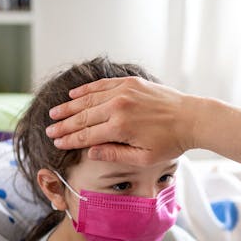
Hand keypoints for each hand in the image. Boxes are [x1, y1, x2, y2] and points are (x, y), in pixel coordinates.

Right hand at [46, 76, 197, 164]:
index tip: (56, 143)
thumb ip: (115, 155)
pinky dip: (86, 90)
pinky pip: (102, 85)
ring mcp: (124, 91)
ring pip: (89, 99)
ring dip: (69, 107)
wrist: (191, 118)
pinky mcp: (130, 83)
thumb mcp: (144, 158)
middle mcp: (119, 106)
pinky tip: (74, 95)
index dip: (69, 140)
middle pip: (83, 116)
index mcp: (120, 128)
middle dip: (64, 125)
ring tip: (54, 113)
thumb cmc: (170, 143)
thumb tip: (90, 152)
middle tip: (49, 130)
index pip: (86, 135)